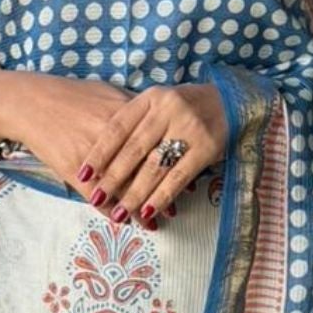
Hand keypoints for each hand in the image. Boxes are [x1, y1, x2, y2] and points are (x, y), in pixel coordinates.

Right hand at [0, 69, 225, 228]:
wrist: (30, 102)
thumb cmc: (70, 96)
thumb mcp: (106, 92)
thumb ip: (133, 108)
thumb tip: (158, 119)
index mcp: (124, 114)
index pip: (156, 142)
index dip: (173, 162)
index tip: (188, 175)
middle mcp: (113, 136)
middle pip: (145, 168)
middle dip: (163, 190)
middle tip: (178, 206)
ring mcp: (94, 156)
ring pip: (124, 188)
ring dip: (140, 207)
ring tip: (155, 221)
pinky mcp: (74, 170)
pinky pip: (98, 197)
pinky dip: (112, 211)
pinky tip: (123, 222)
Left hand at [75, 82, 227, 224]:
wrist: (230, 100)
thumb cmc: (183, 107)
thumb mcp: (157, 105)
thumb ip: (134, 124)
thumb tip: (102, 162)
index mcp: (150, 99)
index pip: (118, 128)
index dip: (100, 153)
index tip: (83, 174)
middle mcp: (168, 110)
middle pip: (134, 149)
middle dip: (113, 177)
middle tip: (97, 198)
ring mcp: (188, 128)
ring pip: (155, 167)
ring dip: (135, 194)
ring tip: (119, 213)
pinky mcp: (206, 148)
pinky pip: (178, 177)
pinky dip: (161, 197)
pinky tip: (148, 211)